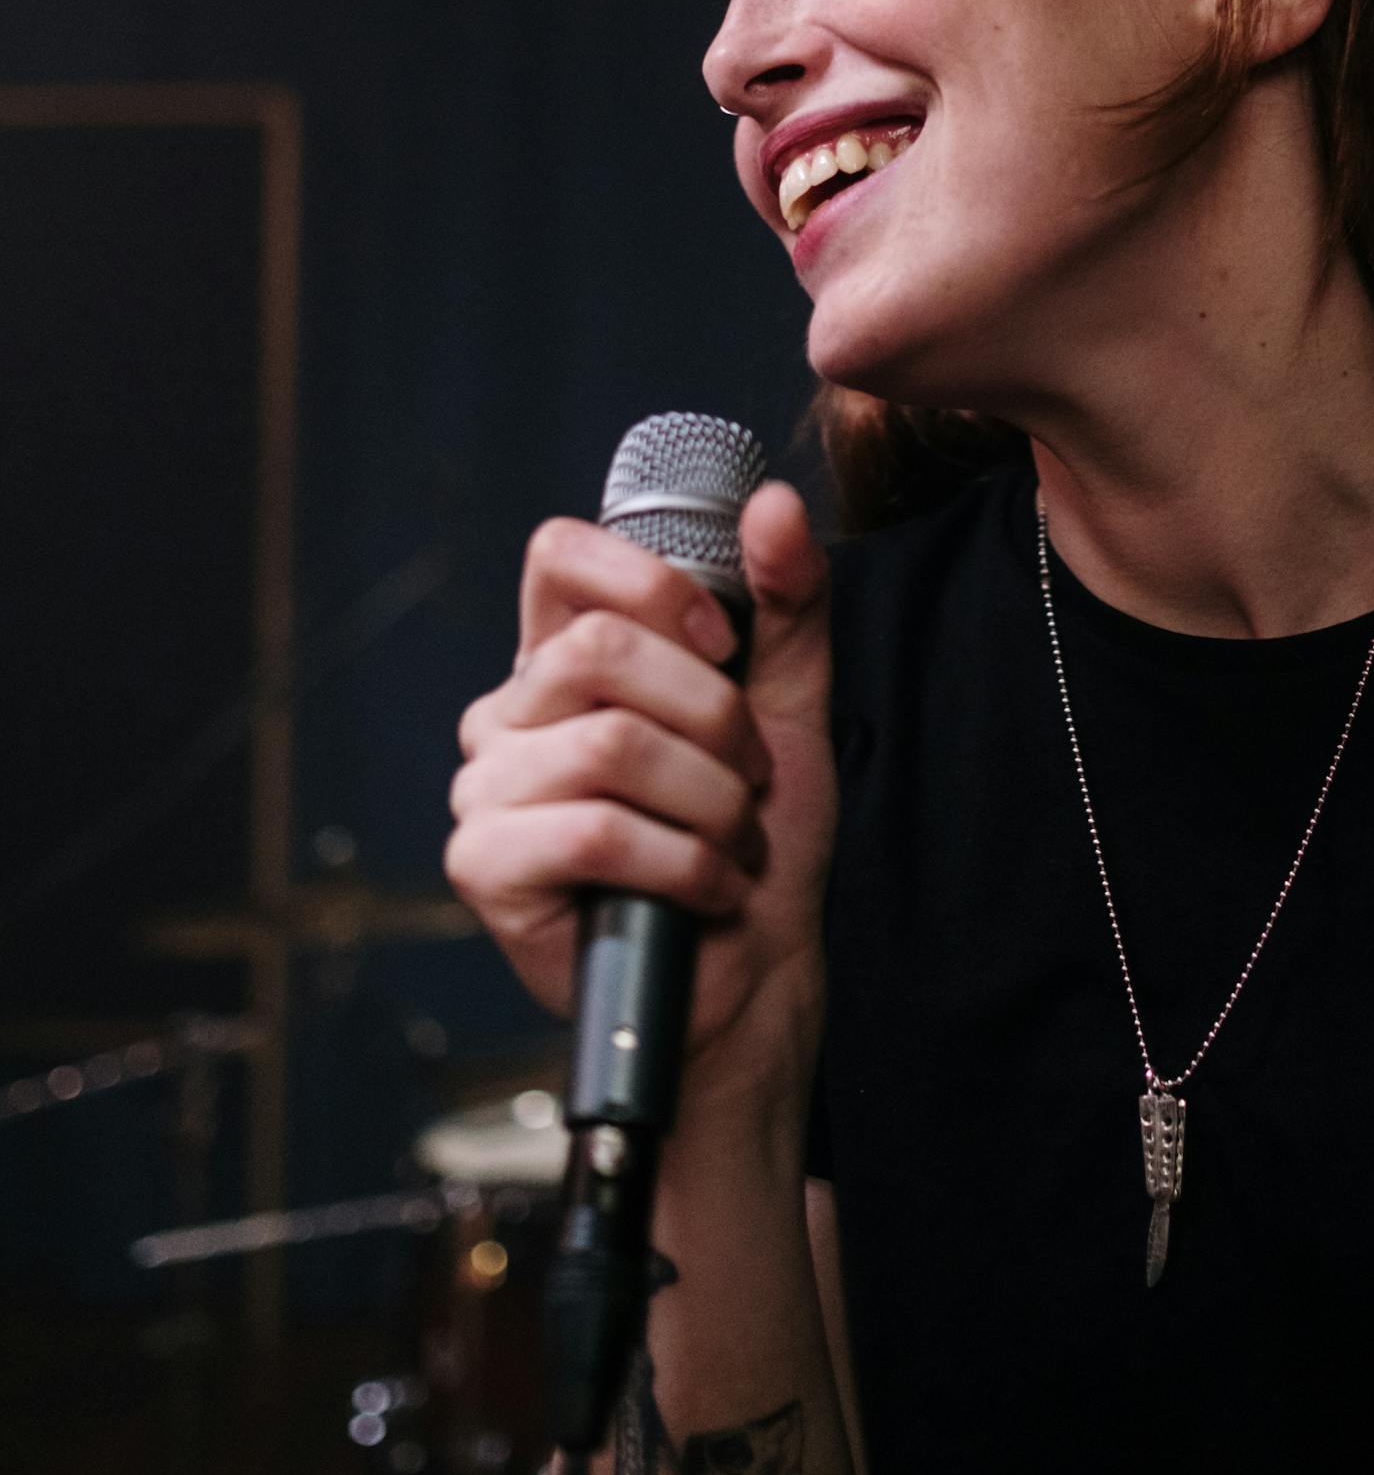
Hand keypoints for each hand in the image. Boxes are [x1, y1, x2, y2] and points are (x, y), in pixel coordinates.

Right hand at [445, 484, 835, 1091]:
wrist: (753, 972)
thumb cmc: (757, 835)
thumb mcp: (789, 701)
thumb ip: (785, 599)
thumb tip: (775, 501)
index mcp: (564, 658)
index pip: (559, 554)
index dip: (648, 578)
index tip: (722, 640)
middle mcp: (510, 712)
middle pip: (600, 650)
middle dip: (712, 716)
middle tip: (750, 776)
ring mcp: (486, 789)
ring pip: (607, 744)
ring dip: (708, 800)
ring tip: (732, 840)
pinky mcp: (484, 866)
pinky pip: (592, 832)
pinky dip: (681, 862)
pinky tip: (707, 888)